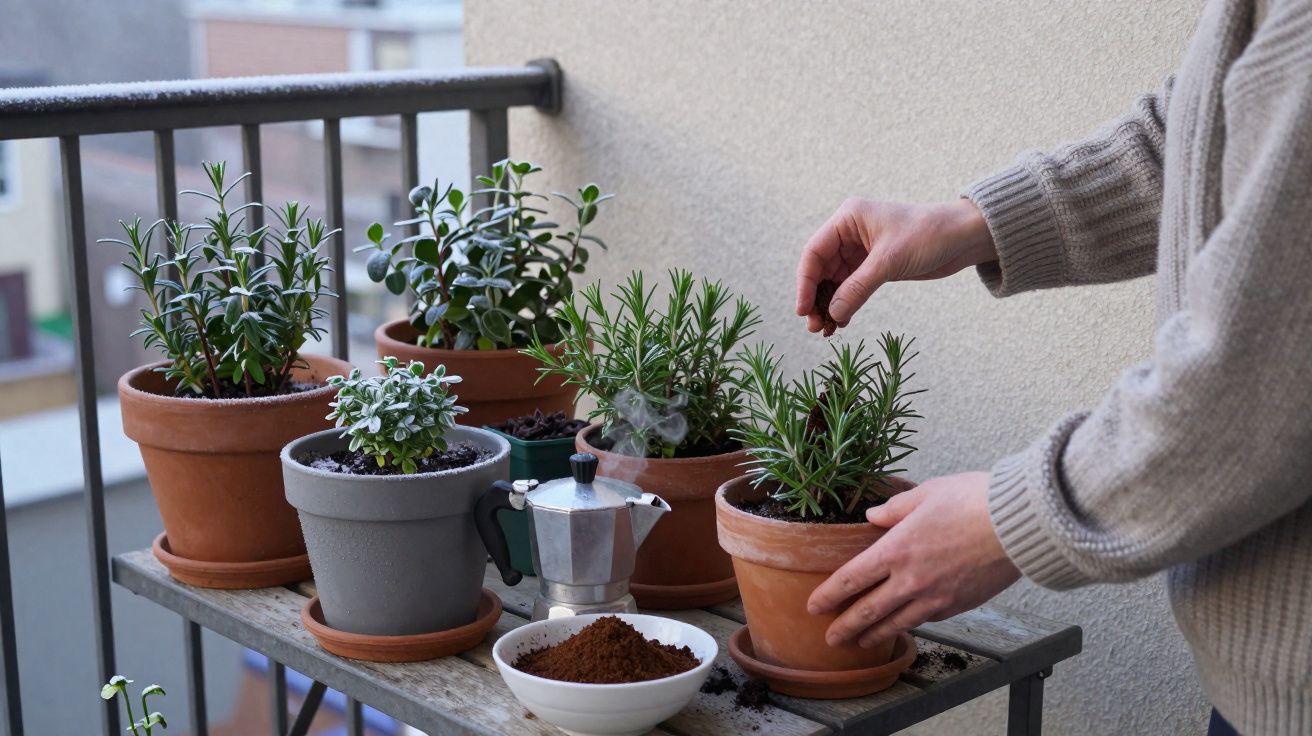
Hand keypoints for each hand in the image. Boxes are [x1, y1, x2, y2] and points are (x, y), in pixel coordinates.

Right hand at [795, 198, 994, 330]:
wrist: (964, 236)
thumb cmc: (928, 235)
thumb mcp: (889, 261)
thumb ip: (858, 288)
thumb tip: (833, 314)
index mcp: (848, 219)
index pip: (814, 252)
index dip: (805, 282)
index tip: (803, 309)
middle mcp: (850, 233)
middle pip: (821, 269)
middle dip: (817, 298)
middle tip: (814, 327)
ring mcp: (861, 251)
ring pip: (835, 281)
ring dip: (830, 305)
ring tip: (826, 330)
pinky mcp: (874, 266)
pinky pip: (851, 287)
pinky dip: (845, 304)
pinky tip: (842, 322)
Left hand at [807, 472, 1020, 647]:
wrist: (1018, 524)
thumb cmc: (973, 501)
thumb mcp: (926, 493)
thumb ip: (894, 508)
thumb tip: (872, 516)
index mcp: (896, 549)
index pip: (851, 579)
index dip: (828, 595)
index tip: (813, 606)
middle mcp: (910, 580)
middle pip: (868, 611)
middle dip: (845, 627)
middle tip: (830, 639)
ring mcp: (935, 597)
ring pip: (896, 623)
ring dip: (874, 635)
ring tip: (860, 643)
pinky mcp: (958, 605)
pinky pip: (926, 619)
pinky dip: (909, 625)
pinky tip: (903, 626)